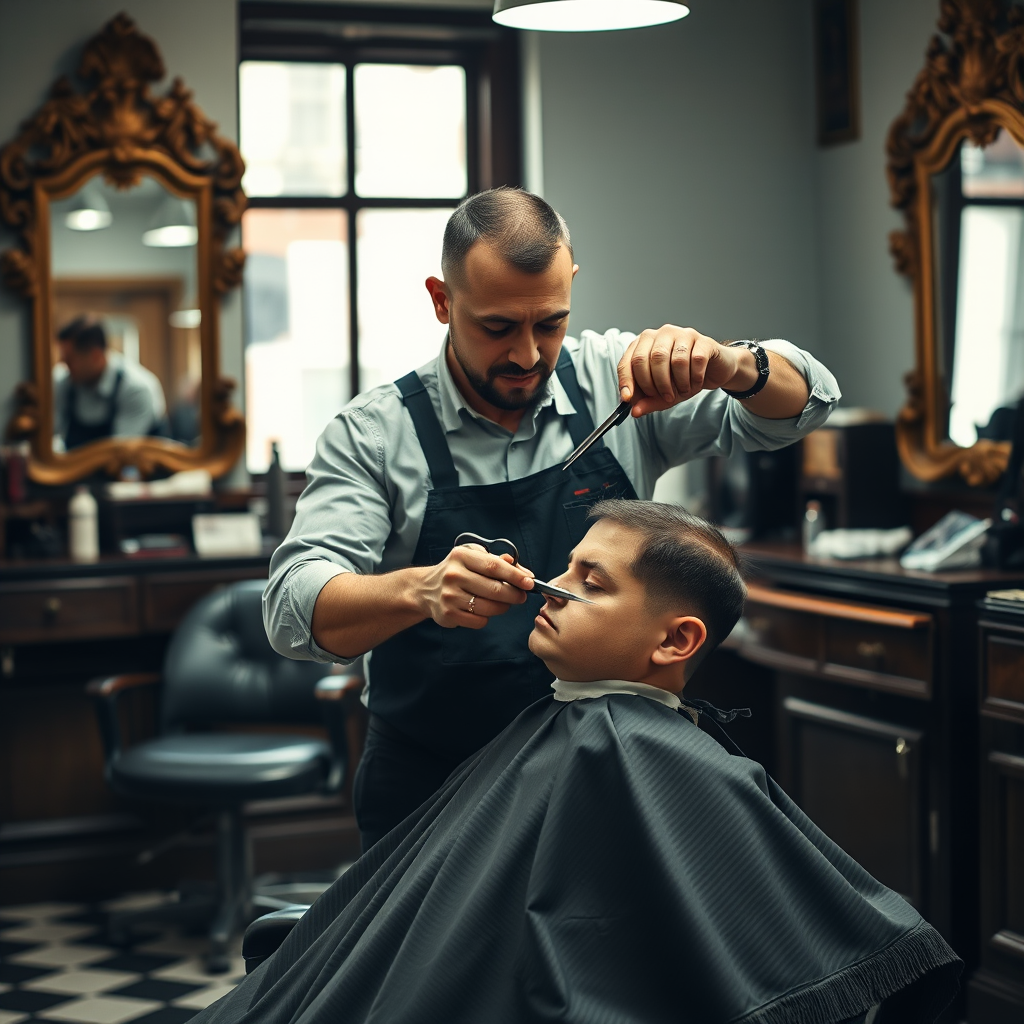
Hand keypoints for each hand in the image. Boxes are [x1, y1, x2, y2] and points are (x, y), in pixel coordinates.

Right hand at [417, 545, 534, 629]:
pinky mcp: (448, 614)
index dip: (516, 575)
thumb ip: (497, 561)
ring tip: (502, 603)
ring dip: (502, 607)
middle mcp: (453, 575)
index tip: (530, 582)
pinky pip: (479, 621)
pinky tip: (481, 610)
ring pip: (489, 608)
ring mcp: (449, 596)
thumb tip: (523, 571)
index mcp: (462, 556)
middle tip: (521, 596)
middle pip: (495, 589)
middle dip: (514, 595)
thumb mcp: (473, 557)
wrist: (425, 589)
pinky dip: (486, 618)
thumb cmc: (456, 571)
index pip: (494, 566)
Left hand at [616, 326, 755, 416]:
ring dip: (678, 383)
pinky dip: (695, 378)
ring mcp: (683, 334)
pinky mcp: (703, 341)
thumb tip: (635, 412)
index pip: (629, 360)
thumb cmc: (684, 377)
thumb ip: (648, 401)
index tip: (629, 398)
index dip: (627, 381)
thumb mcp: (663, 393)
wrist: (714, 370)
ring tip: (683, 390)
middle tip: (665, 397)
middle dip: (656, 384)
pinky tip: (695, 383)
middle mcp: (662, 334)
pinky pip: (696, 361)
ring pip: (675, 361)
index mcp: (646, 343)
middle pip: (651, 359)